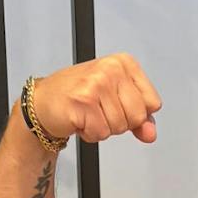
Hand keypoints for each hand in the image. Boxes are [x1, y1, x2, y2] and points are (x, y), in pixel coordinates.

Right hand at [31, 53, 161, 143]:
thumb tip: (151, 134)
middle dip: (120, 123)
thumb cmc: (80, 97)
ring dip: (103, 128)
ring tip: (88, 114)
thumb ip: (139, 117)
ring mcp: (97, 83)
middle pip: (138, 116)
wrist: (44, 101)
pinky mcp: (83, 101)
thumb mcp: (116, 101)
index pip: (152, 103)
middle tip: (100, 111)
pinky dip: (90, 134)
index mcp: (124, 63)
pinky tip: (80, 119)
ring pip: (119, 127)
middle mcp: (111, 69)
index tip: (117, 105)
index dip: (137, 114)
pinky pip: (101, 133)